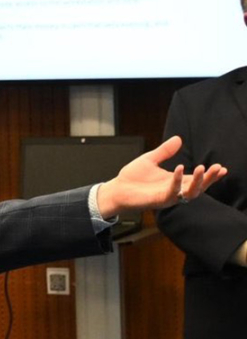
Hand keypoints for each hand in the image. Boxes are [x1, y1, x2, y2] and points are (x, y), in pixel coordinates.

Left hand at [95, 135, 227, 217]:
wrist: (116, 189)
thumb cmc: (133, 177)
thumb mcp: (150, 159)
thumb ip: (165, 151)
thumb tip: (179, 138)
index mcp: (175, 181)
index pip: (196, 179)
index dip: (210, 175)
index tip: (221, 168)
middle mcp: (175, 190)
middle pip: (198, 187)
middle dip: (209, 178)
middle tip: (218, 168)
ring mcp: (168, 196)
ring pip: (190, 193)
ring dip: (198, 181)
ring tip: (203, 168)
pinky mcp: (159, 200)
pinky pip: (172, 192)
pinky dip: (177, 180)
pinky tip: (180, 168)